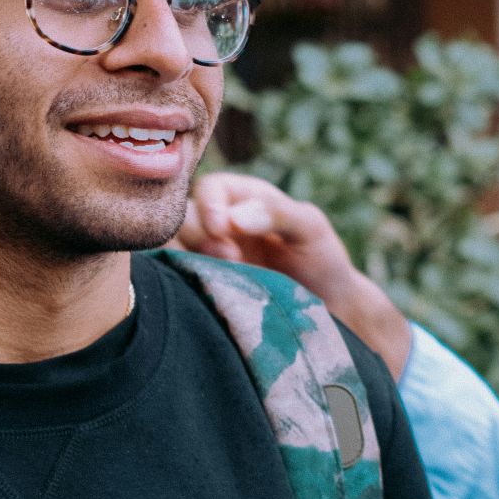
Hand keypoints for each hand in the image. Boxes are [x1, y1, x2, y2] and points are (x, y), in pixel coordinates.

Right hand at [179, 173, 413, 374]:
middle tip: (229, 260)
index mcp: (242, 198)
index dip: (209, 206)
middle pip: (182, 218)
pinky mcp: (203, 288)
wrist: (328, 310)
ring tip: (221, 280)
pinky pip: (177, 283)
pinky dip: (184, 286)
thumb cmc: (321, 259)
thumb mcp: (310, 228)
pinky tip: (210, 296)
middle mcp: (218, 225)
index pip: (210, 188)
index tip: (222, 230)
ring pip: (170, 251)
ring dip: (187, 262)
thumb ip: (277, 214)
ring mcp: (207, 258)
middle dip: (198, 237)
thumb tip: (234, 218)